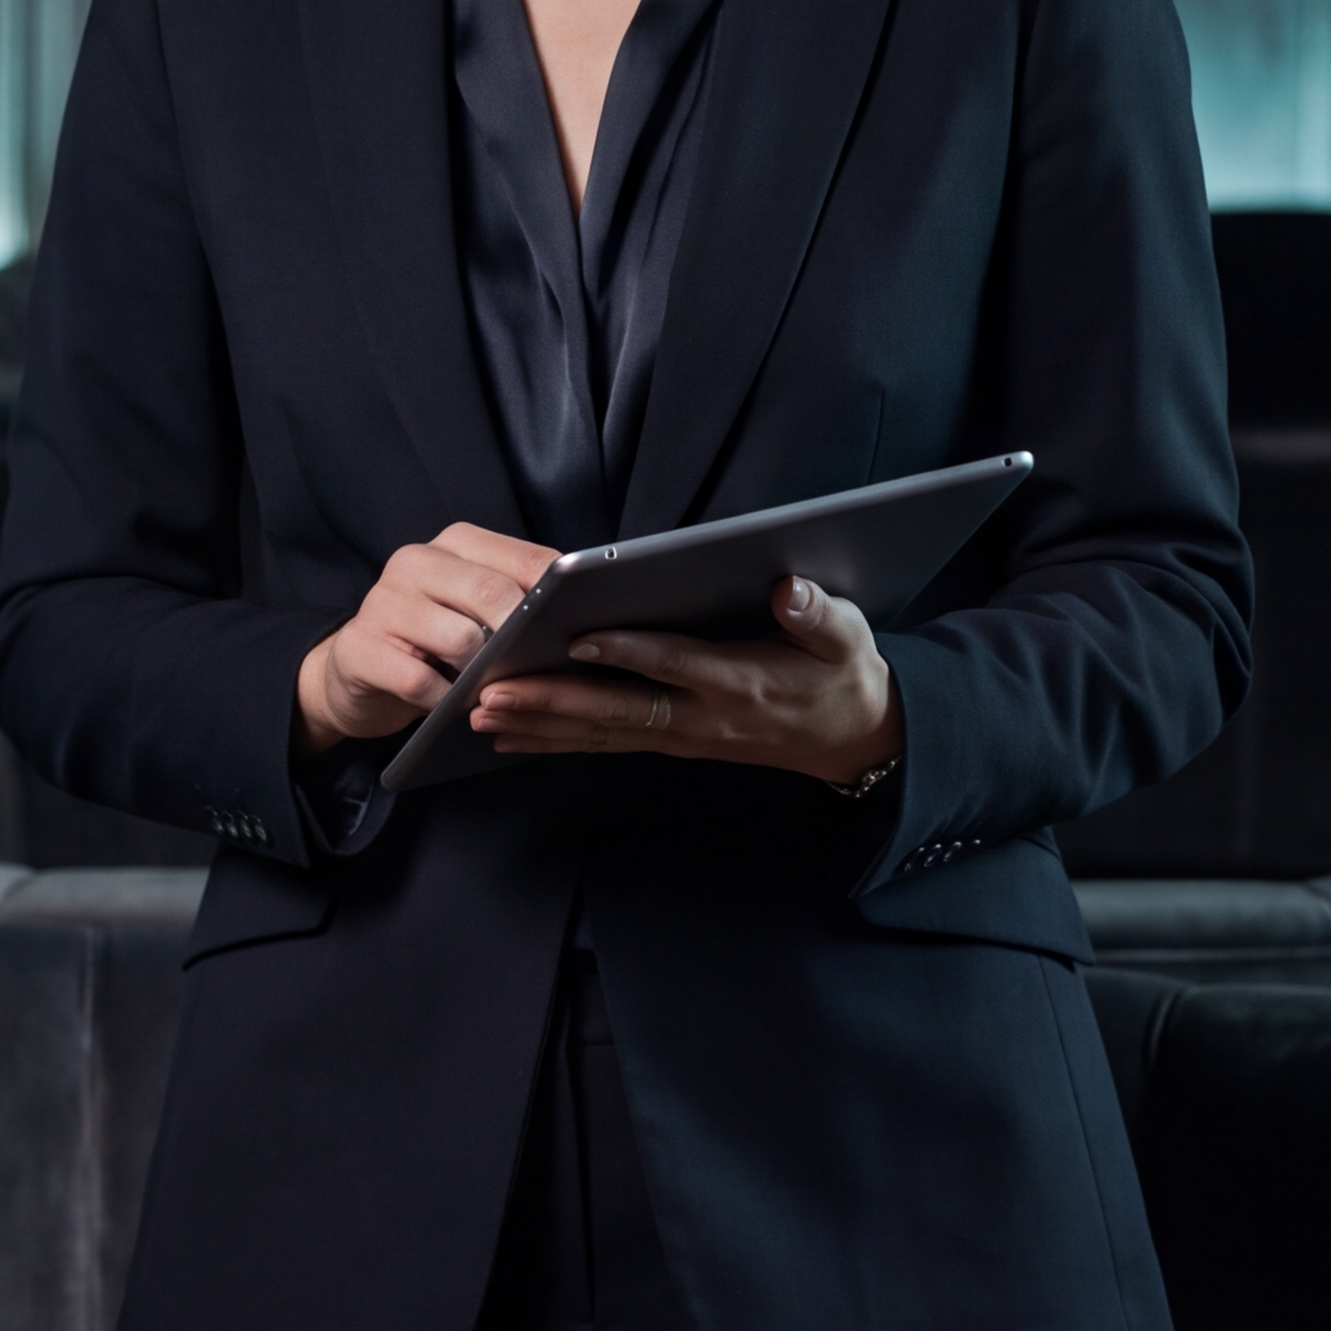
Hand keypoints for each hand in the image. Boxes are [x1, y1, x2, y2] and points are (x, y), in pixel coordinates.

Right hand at [296, 525, 559, 746]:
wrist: (355, 672)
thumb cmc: (432, 642)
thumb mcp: (473, 610)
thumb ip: (515, 601)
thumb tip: (580, 619)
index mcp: (455, 544)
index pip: (525, 559)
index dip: (557, 597)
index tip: (576, 630)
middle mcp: (416, 561)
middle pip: (492, 593)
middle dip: (520, 636)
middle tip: (530, 668)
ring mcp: (383, 602)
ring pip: (460, 639)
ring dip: (481, 674)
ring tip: (485, 689)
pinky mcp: (360, 648)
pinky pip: (421, 682)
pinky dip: (444, 700)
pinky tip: (448, 704)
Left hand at [473, 572, 901, 783]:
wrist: (852, 738)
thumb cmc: (841, 675)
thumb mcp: (847, 639)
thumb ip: (819, 615)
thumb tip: (791, 587)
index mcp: (739, 681)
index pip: (672, 664)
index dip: (625, 652)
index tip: (575, 637)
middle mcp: (700, 715)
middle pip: (614, 708)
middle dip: (550, 700)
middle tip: (490, 693)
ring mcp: (681, 734)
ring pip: (599, 732)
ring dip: (538, 725)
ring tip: (479, 714)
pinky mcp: (670, 741)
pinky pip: (604, 743)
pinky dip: (555, 741)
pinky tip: (509, 737)